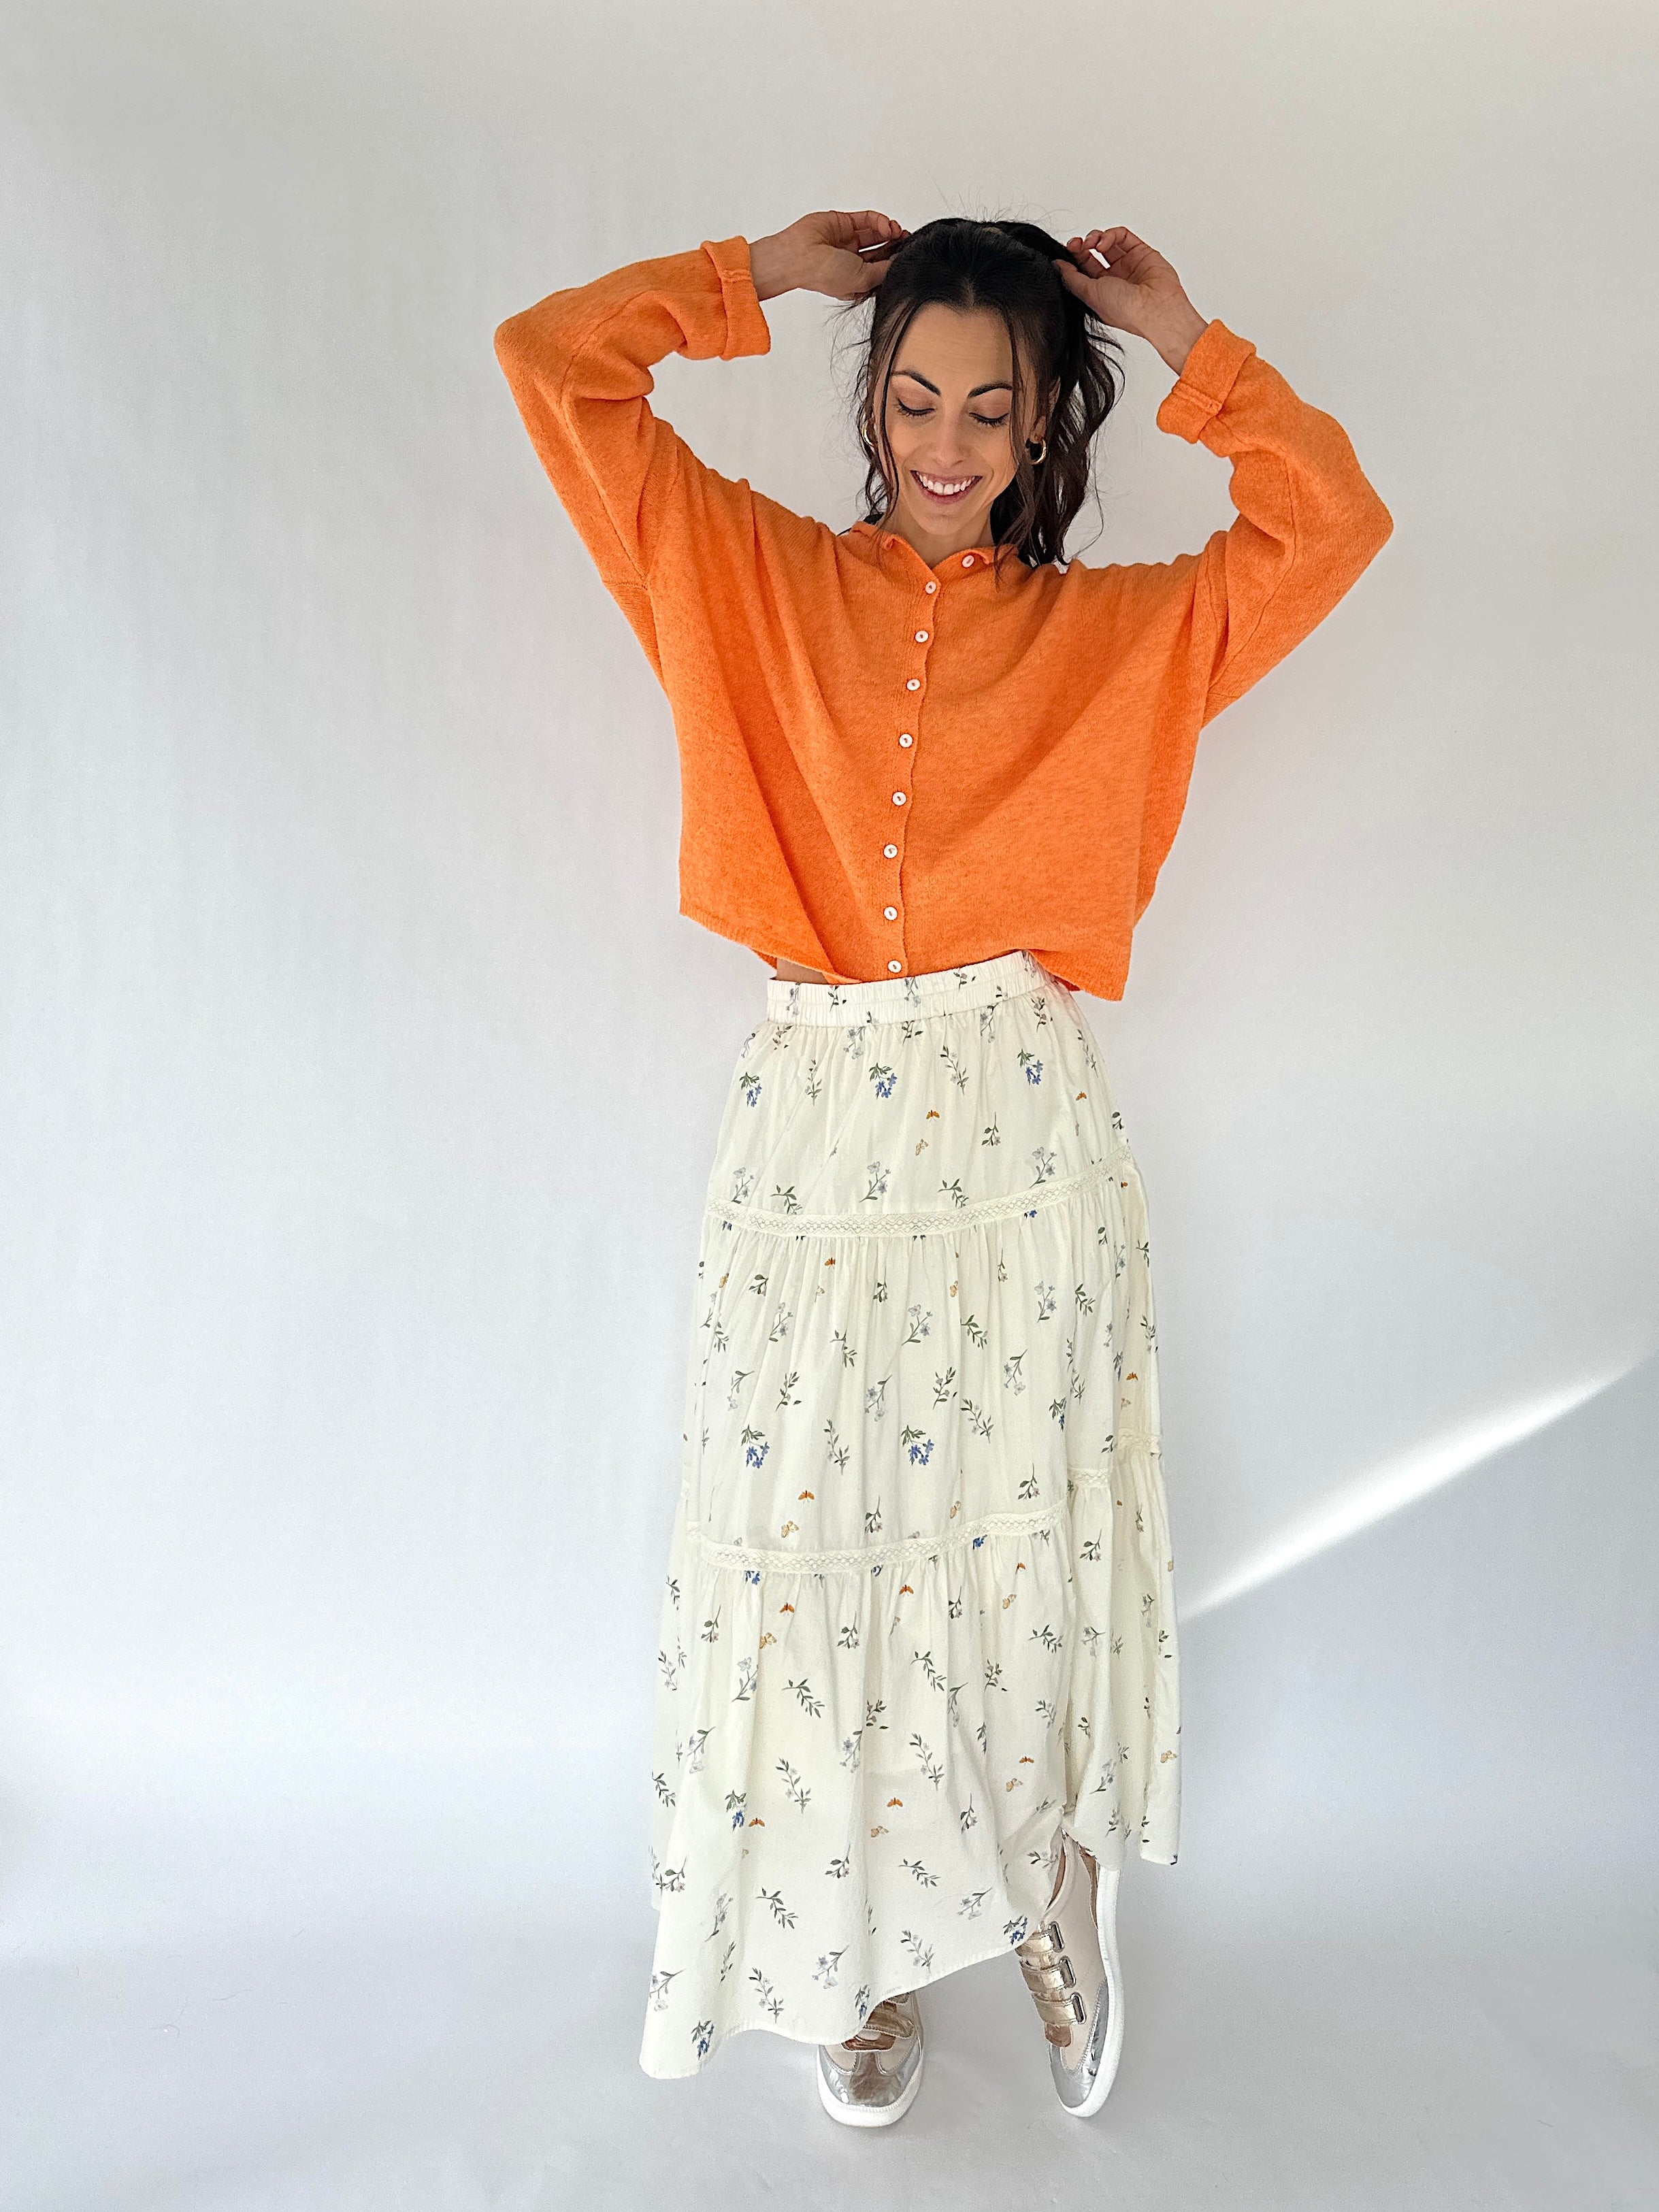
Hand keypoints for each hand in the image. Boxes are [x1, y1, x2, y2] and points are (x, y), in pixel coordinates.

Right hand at [748, 210, 908, 303]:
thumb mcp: (864, 280)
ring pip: (876, 233)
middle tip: (907, 241)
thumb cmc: (824, 274)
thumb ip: (884, 270)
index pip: (882, 268)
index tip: (909, 256)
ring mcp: (848, 241)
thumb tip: (901, 262)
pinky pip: (867, 219)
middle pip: (882, 249)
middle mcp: (853, 261)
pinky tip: (887, 226)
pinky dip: (880, 221)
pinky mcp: (844, 223)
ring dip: (890, 231)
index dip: (896, 261)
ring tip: (898, 232)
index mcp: (857, 280)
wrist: (800, 256)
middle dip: (896, 245)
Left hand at [1056, 226, 1208, 374]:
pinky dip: (1110, 234)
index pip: (1083, 269)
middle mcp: (1114, 278)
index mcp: (1101, 291)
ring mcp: (1128, 264)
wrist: (1156, 308)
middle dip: (1081, 246)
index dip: (1073, 258)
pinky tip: (1103, 242)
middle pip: (1093, 254)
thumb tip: (1058, 265)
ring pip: (1107, 242)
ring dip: (1095, 238)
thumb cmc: (1126, 310)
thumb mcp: (1089, 295)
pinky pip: (1122, 236)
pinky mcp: (1141, 251)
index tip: (1065, 252)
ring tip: (1091, 243)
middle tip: (1076, 244)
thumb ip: (1072, 278)